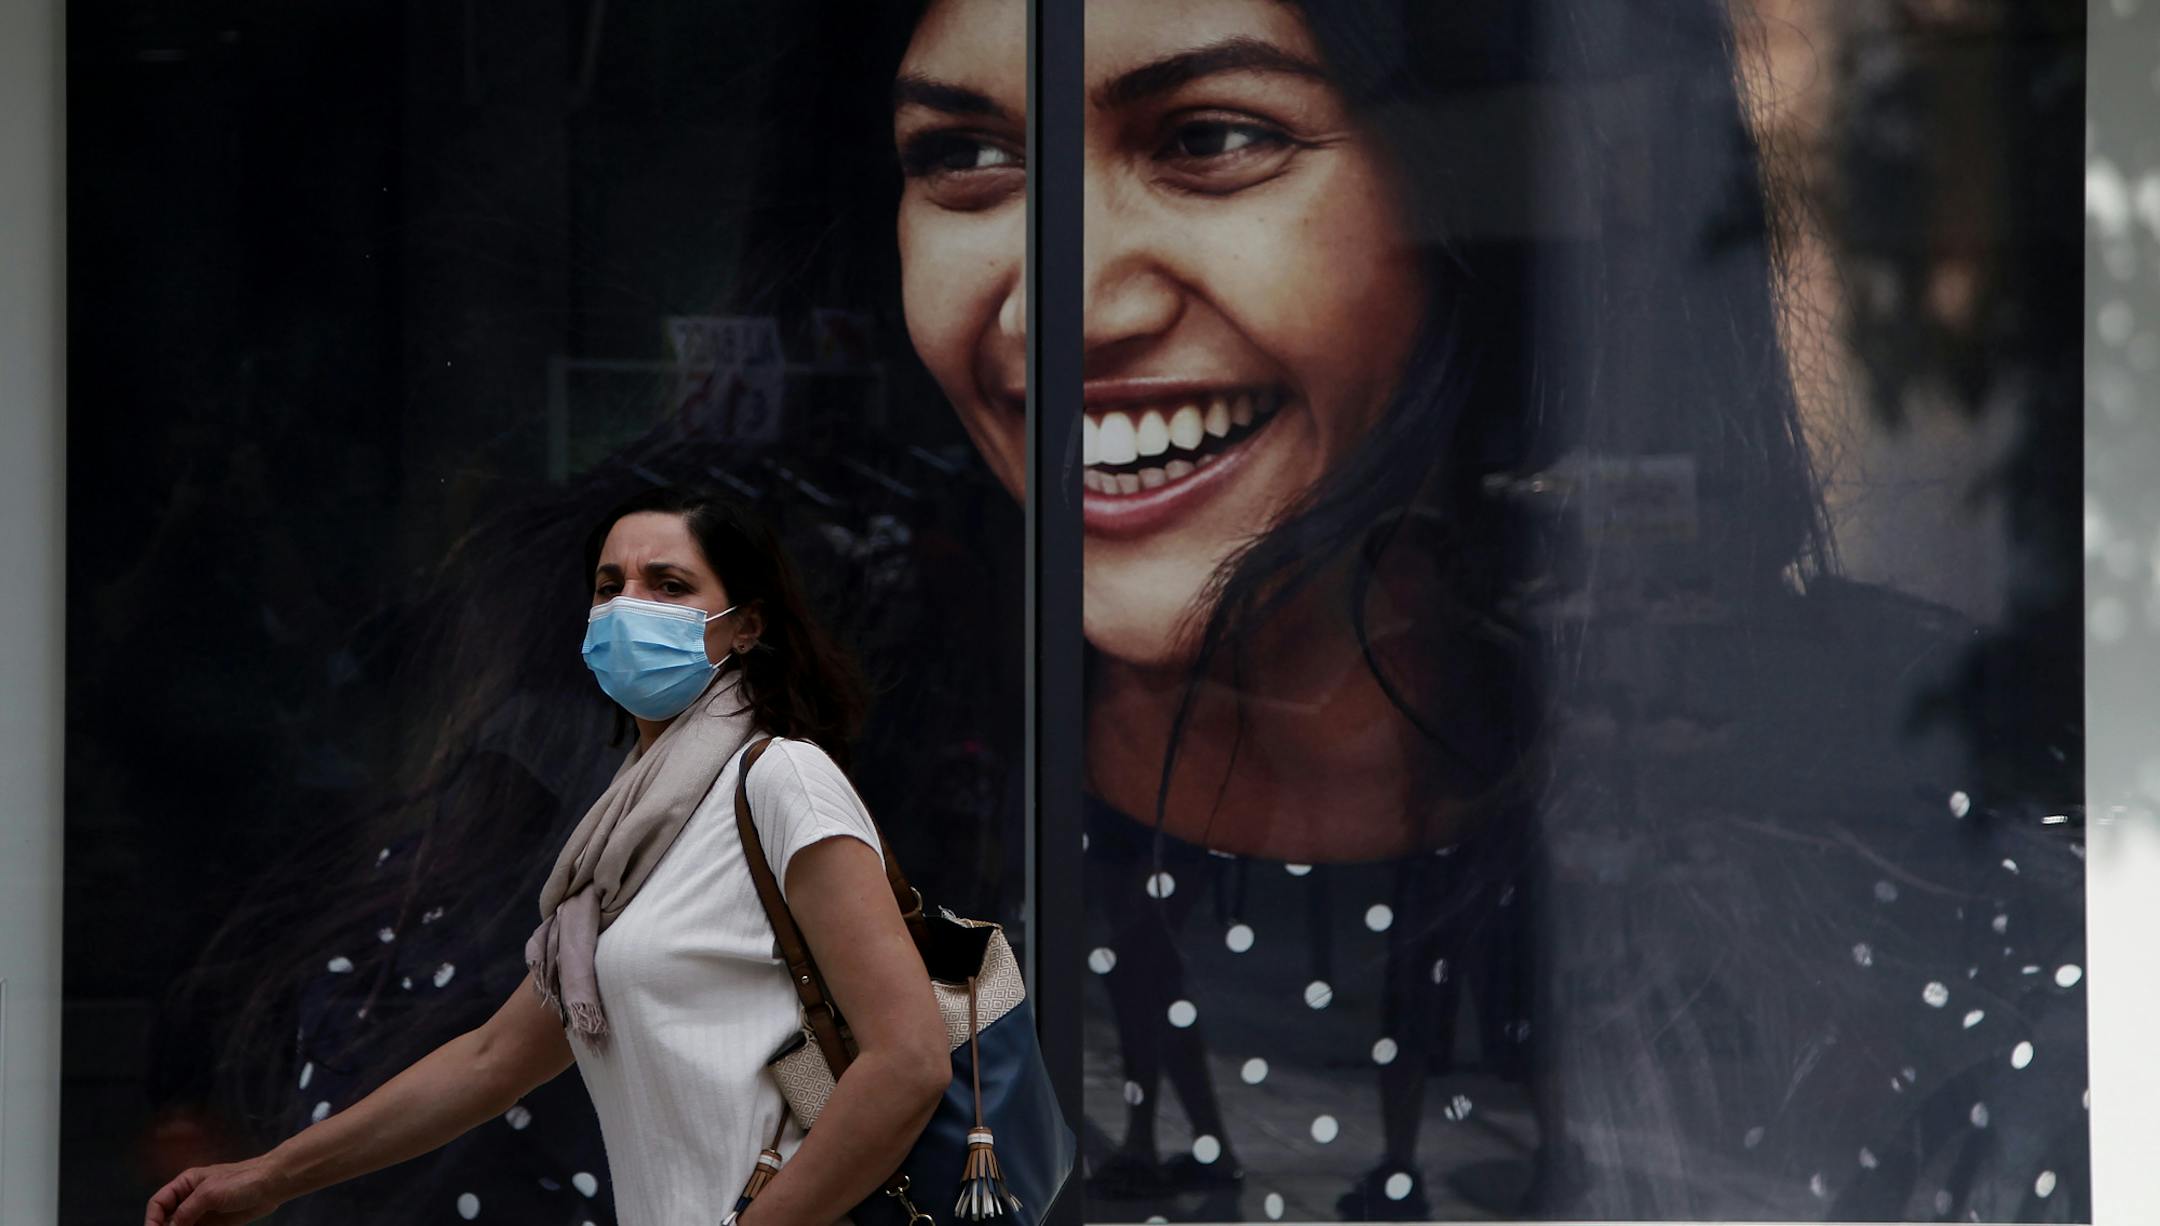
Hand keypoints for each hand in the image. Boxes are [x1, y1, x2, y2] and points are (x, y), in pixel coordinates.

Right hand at [144, 1154, 291, 1225]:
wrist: (272, 1184)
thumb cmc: (241, 1181)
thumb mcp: (209, 1193)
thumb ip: (187, 1211)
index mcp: (185, 1184)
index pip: (158, 1203)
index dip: (151, 1220)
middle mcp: (189, 1198)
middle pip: (167, 1219)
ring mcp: (201, 1212)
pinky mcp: (213, 1224)